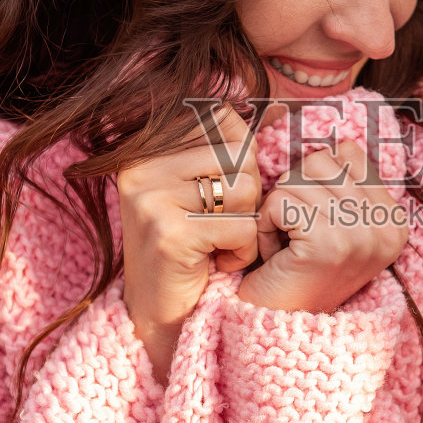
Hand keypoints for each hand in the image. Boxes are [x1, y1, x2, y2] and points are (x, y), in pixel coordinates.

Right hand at [116, 107, 260, 381]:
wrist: (162, 317)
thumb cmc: (194, 249)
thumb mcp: (207, 186)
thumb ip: (234, 144)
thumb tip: (281, 105)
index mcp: (148, 146)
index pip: (224, 119)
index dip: (243, 157)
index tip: (223, 194)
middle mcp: (142, 165)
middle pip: (240, 154)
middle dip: (247, 195)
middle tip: (218, 225)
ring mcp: (150, 197)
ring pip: (244, 188)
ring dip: (245, 225)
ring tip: (215, 244)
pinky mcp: (168, 232)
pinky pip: (240, 227)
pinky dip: (240, 252)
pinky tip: (214, 263)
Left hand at [238, 139, 408, 312]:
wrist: (279, 328)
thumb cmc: (297, 270)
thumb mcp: (334, 220)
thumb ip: (342, 179)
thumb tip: (339, 135)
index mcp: (395, 220)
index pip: (347, 152)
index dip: (316, 181)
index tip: (316, 224)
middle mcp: (387, 227)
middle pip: (321, 161)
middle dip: (294, 193)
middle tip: (295, 236)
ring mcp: (361, 235)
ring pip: (296, 178)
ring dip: (278, 210)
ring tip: (286, 247)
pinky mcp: (329, 243)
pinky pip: (280, 201)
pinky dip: (266, 225)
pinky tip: (276, 255)